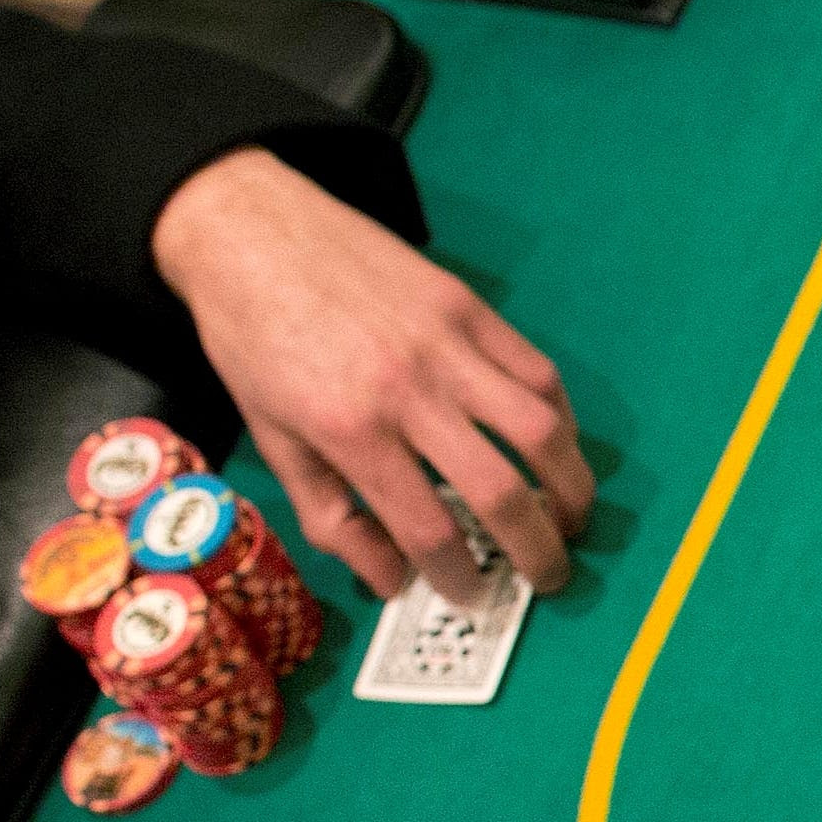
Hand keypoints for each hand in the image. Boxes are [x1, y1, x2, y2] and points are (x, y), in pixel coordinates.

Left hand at [151, 147, 593, 602]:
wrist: (249, 228)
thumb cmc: (253, 338)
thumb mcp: (273, 441)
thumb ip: (333, 518)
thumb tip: (391, 581)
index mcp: (350, 429)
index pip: (429, 529)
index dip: (460, 577)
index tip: (471, 593)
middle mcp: (408, 388)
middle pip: (501, 491)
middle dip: (537, 550)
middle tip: (548, 577)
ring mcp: (447, 342)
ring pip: (540, 430)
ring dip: (571, 488)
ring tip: (572, 518)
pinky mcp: (467, 305)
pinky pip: (537, 372)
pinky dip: (559, 420)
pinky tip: (555, 449)